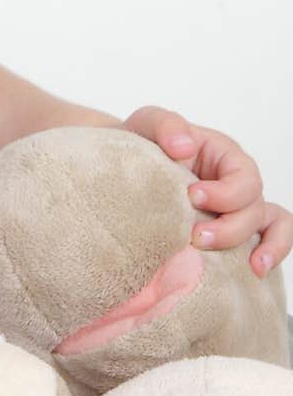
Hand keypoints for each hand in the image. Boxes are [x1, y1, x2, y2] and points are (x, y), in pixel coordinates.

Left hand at [123, 105, 292, 277]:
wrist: (124, 170)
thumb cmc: (142, 146)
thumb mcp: (147, 124)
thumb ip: (166, 126)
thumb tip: (184, 147)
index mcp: (223, 155)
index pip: (243, 176)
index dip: (224, 192)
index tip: (191, 197)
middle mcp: (236, 182)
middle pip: (254, 207)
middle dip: (229, 227)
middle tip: (196, 236)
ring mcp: (238, 207)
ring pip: (268, 224)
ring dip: (258, 245)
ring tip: (247, 266)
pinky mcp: (232, 229)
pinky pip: (270, 239)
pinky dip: (271, 253)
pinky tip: (256, 271)